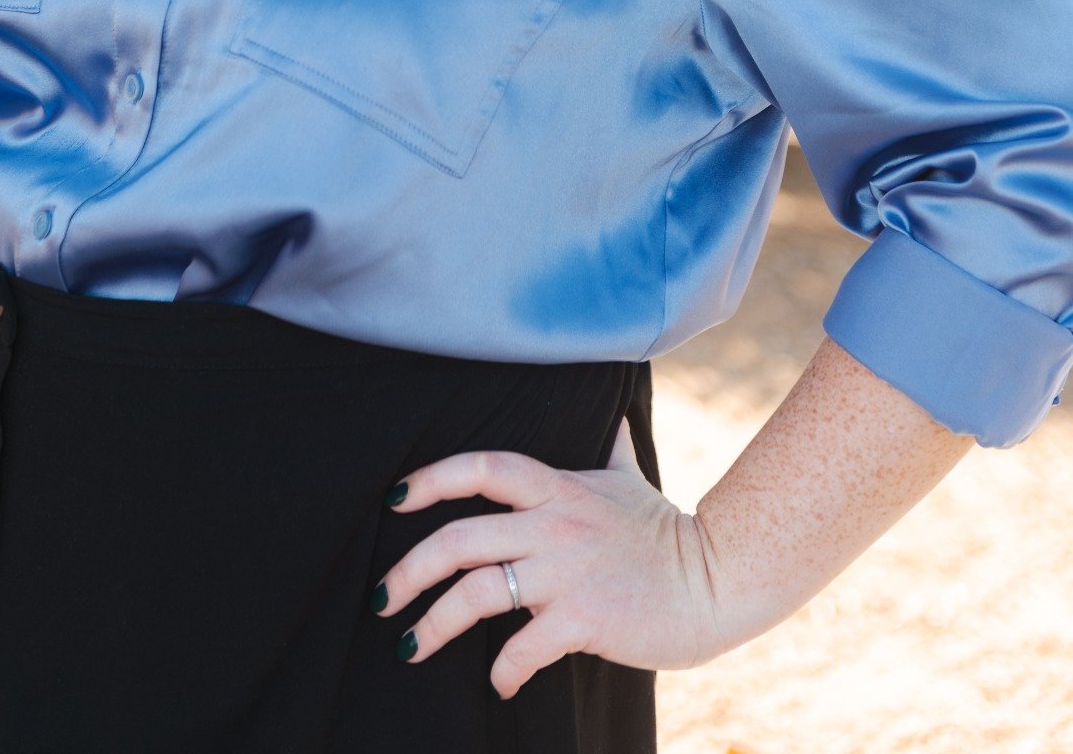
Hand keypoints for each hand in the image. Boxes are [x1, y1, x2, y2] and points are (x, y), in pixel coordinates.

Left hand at [370, 417, 726, 698]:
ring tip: (412, 648)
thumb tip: (614, 415)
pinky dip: (502, 670)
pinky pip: (522, 647)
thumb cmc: (666, 532)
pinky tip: (497, 684)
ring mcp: (566, 572)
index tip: (394, 501)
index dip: (430, 478)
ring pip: (476, 593)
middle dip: (409, 570)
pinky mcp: (584, 618)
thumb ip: (611, 448)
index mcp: (556, 487)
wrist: (716, 580)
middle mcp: (553, 523)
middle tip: (382, 598)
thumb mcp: (630, 478)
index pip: (481, 467)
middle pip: (459, 537)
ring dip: (434, 625)